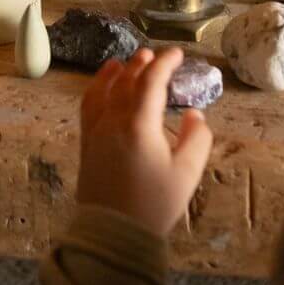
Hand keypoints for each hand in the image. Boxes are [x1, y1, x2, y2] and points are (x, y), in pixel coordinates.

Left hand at [76, 47, 212, 236]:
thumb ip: (196, 140)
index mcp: (140, 124)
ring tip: (124, 62)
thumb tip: (194, 114)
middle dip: (141, 64)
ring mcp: (97, 129)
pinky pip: (89, 105)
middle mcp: (114, 120)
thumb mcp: (186, 175)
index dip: (165, 63)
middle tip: (152, 54)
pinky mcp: (87, 141)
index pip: (152, 82)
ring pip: (105, 90)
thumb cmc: (154, 203)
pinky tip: (100, 86)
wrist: (114, 231)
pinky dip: (96, 88)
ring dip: (116, 73)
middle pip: (127, 81)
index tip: (177, 53)